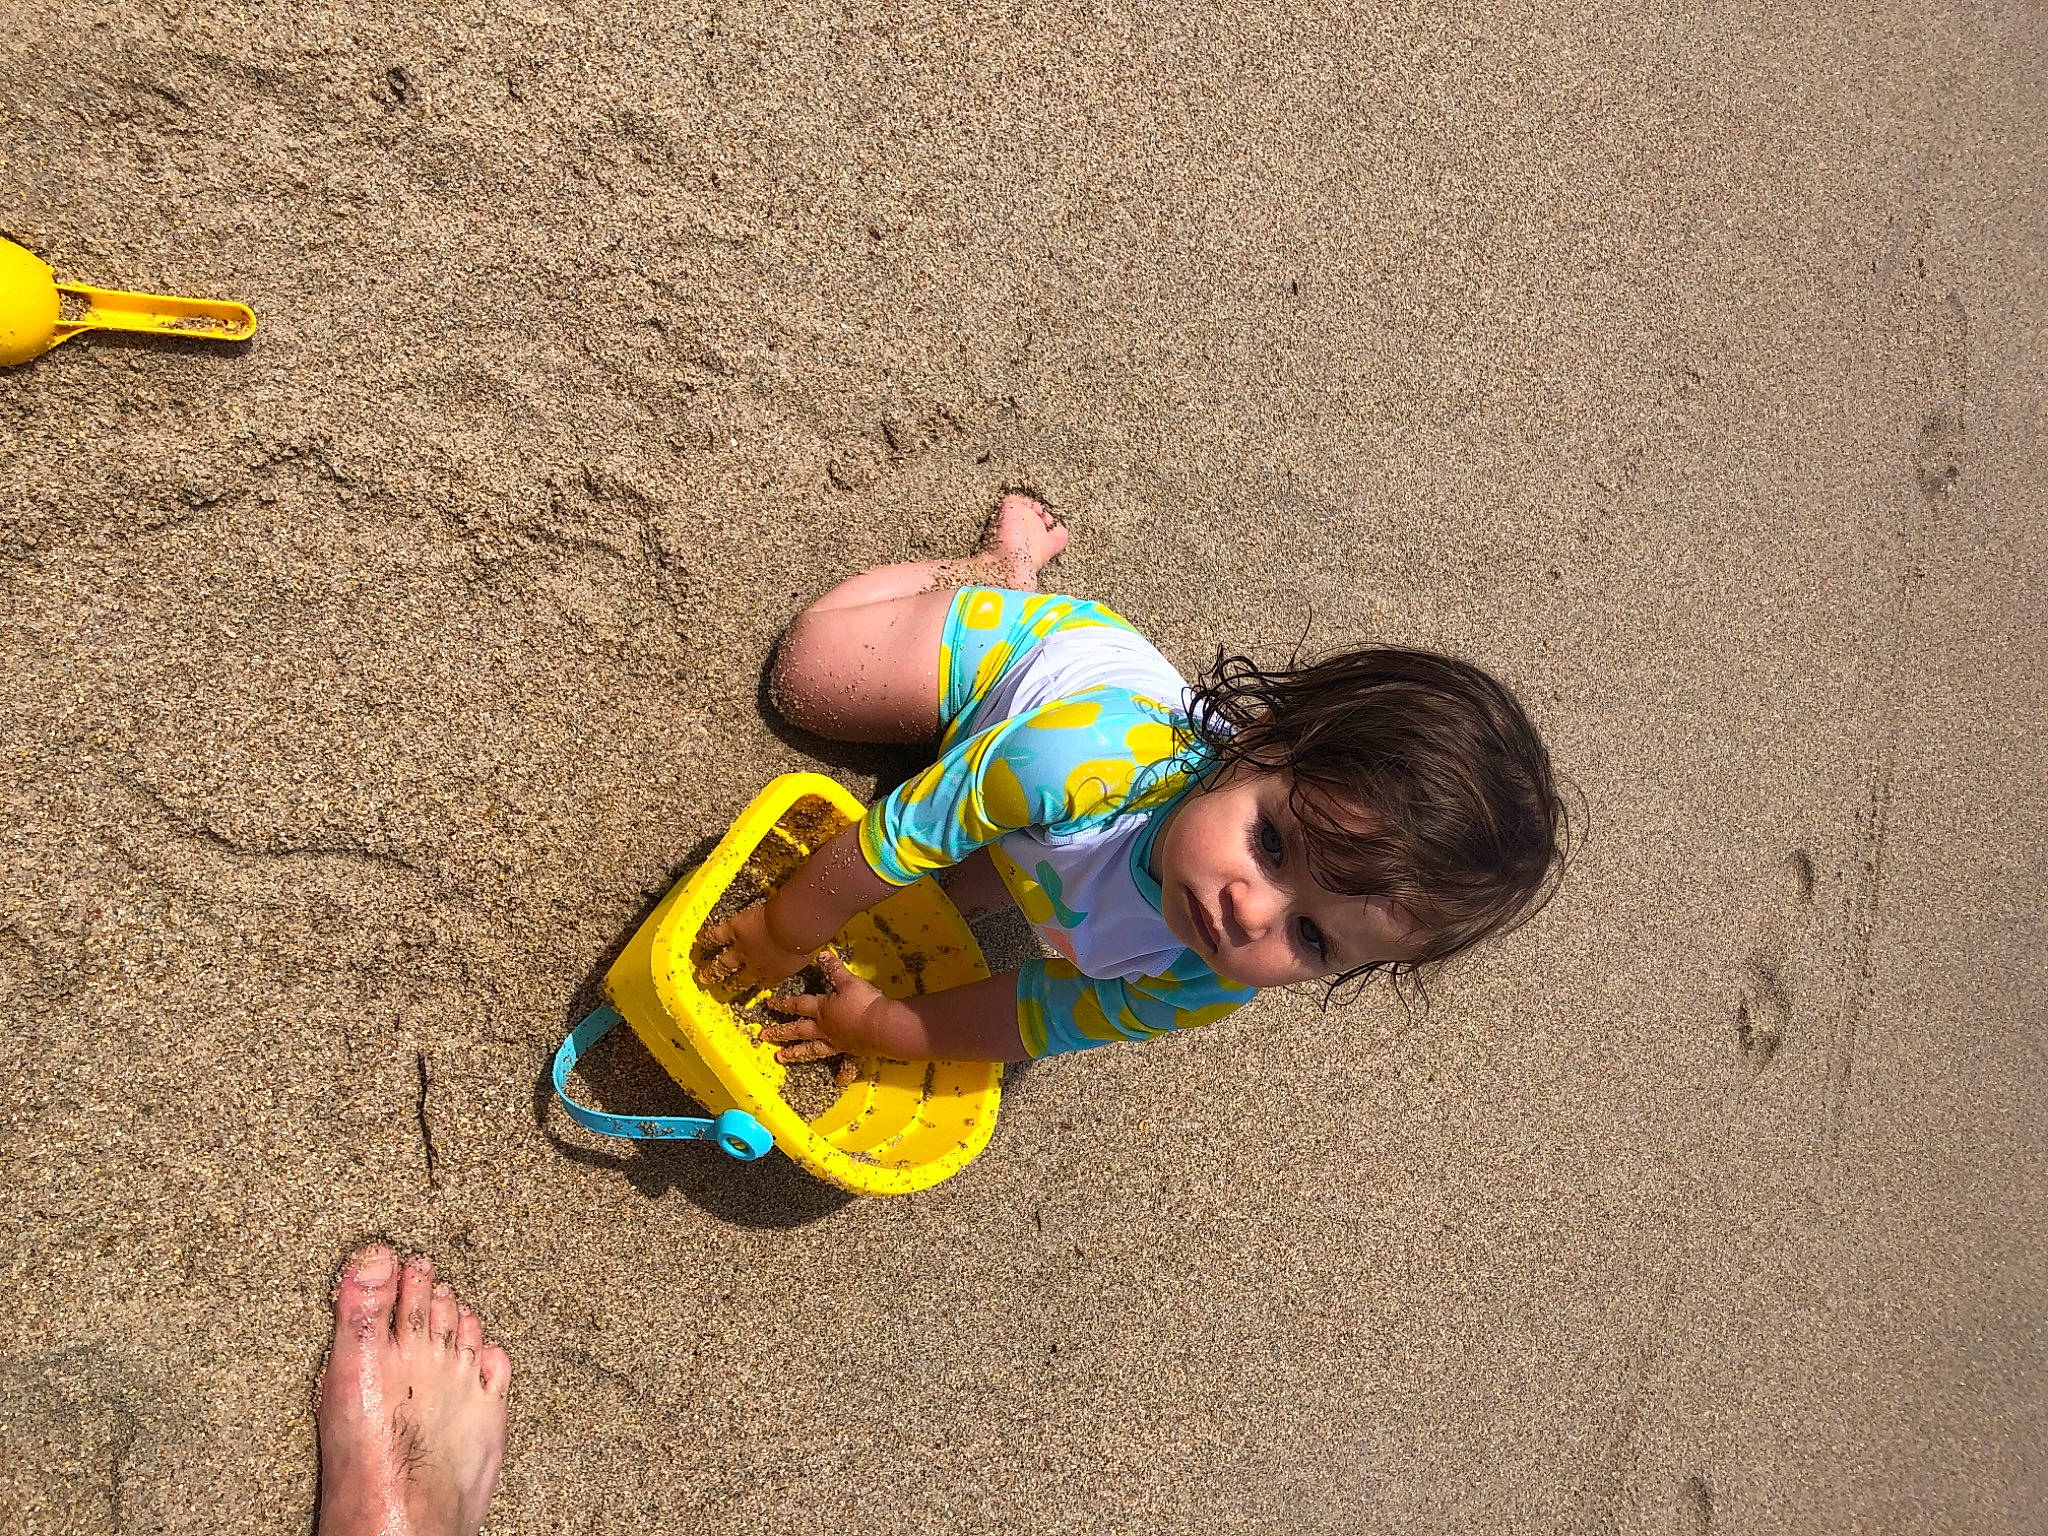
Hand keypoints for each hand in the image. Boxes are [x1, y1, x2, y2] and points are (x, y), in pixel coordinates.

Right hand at [699, 902, 813, 994]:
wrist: (795, 926)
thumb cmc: (808, 937)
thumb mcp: (809, 952)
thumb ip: (804, 954)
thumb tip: (813, 949)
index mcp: (777, 972)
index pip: (766, 981)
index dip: (760, 984)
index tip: (754, 987)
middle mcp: (757, 965)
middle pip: (742, 978)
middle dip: (733, 984)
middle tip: (724, 988)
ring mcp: (743, 948)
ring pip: (724, 963)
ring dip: (714, 970)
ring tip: (704, 975)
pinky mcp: (735, 930)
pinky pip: (716, 936)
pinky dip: (707, 938)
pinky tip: (699, 942)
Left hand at [760, 948, 893, 1062]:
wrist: (882, 1027)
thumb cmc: (863, 1003)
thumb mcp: (848, 982)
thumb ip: (835, 969)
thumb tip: (822, 954)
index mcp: (822, 1010)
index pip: (798, 1005)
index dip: (783, 1003)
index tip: (768, 1005)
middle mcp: (825, 1029)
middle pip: (798, 1030)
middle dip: (780, 1032)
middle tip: (763, 1037)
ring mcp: (837, 1043)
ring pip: (812, 1049)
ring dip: (796, 1053)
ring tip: (781, 1058)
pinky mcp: (851, 1052)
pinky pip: (844, 1064)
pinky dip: (842, 1072)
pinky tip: (839, 1081)